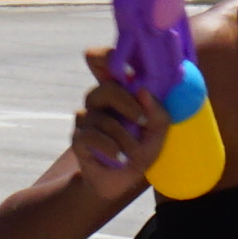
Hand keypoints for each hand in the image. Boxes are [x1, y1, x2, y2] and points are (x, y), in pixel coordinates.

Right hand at [63, 40, 164, 178]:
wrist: (122, 181)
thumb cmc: (141, 149)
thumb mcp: (158, 131)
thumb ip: (158, 112)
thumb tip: (143, 91)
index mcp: (118, 90)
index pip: (101, 61)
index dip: (107, 57)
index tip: (130, 70)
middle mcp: (98, 100)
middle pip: (104, 88)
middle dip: (127, 104)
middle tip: (143, 122)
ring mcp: (86, 119)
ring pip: (103, 119)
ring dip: (124, 138)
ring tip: (134, 153)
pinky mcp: (78, 138)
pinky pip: (91, 136)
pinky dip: (110, 148)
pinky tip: (120, 158)